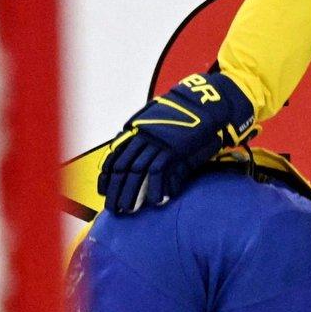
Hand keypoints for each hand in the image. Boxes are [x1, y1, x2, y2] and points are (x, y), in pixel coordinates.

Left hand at [98, 69, 256, 214]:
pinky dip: (156, 187)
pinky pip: (159, 171)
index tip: (105, 192)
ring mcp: (157, 141)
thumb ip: (148, 137)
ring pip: (137, 171)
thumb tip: (141, 156)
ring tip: (129, 209)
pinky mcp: (173, 146)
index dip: (108, 176)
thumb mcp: (160, 122)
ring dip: (131, 193)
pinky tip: (155, 201)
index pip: (115, 156)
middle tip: (114, 208)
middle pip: (123, 167)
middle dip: (117, 190)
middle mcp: (143, 135)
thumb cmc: (185, 114)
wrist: (205, 102)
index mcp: (138, 129)